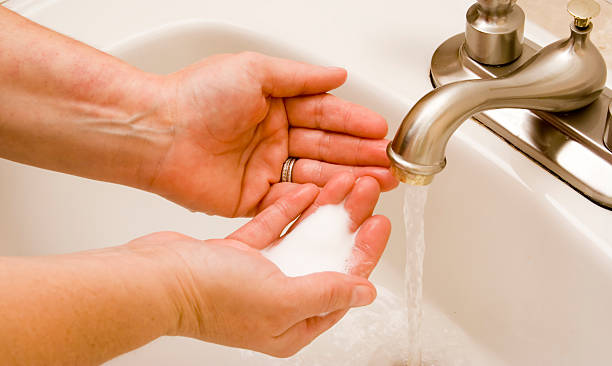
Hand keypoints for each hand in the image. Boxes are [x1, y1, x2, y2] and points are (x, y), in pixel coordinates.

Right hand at [129, 173, 390, 356]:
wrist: (155, 279)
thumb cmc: (212, 298)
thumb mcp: (281, 299)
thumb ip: (326, 292)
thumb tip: (365, 293)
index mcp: (292, 324)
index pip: (343, 286)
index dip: (364, 253)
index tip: (380, 222)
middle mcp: (278, 300)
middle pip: (325, 256)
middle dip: (348, 224)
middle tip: (366, 192)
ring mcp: (257, 274)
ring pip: (301, 237)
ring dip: (323, 211)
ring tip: (344, 182)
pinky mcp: (237, 252)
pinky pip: (272, 226)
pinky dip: (289, 208)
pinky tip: (307, 189)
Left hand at [149, 52, 396, 215]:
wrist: (157, 133)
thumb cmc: (197, 96)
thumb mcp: (256, 70)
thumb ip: (301, 77)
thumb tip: (338, 75)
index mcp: (275, 105)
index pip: (324, 115)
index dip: (354, 122)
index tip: (380, 129)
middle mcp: (273, 138)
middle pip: (326, 148)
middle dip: (359, 154)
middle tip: (389, 162)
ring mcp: (264, 169)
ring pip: (315, 175)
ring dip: (347, 178)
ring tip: (379, 182)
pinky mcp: (252, 198)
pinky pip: (291, 200)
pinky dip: (317, 200)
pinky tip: (343, 199)